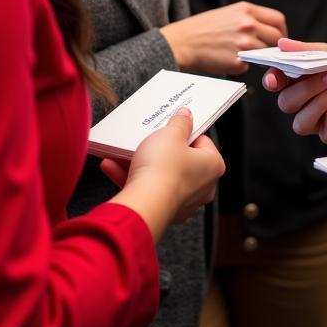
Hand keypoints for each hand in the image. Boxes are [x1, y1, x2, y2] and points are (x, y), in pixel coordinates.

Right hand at [109, 108, 225, 238]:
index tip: (174, 126)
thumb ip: (180, 122)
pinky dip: (131, 178)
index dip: (186, 132)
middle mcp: (202, 187)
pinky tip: (113, 165)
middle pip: (180, 159)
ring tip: (124, 149)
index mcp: (212, 166)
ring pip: (161, 175)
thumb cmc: (164, 169)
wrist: (144, 204)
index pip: (203, 142)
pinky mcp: (162, 211)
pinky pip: (147, 189)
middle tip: (151, 137)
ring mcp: (182, 201)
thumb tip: (186, 116)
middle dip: (161, 149)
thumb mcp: (171, 134)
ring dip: (140, 162)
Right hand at [161, 1, 286, 74]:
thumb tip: (269, 31)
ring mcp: (244, 44)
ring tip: (240, 54)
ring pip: (265, 53)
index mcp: (246, 10)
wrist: (183, 42)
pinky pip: (249, 66)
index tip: (280, 38)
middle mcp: (248, 25)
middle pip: (277, 38)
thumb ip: (250, 19)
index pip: (278, 20)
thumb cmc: (203, 28)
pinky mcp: (238, 61)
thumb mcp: (228, 13)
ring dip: (257, 56)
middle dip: (274, 46)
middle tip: (267, 51)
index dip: (282, 30)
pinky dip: (243, 65)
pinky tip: (228, 59)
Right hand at [262, 37, 326, 144]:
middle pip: (286, 102)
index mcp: (304, 78)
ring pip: (300, 122)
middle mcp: (308, 100)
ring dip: (316, 104)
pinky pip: (324, 134)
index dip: (272, 80)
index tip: (275, 77)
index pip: (277, 81)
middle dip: (303, 89)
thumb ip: (312, 51)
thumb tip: (283, 43)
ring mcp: (321, 117)